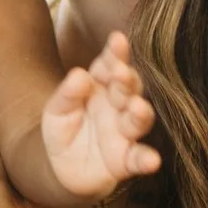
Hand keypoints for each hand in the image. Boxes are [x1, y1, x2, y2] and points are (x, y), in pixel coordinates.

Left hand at [41, 32, 160, 198]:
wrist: (59, 167)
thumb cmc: (62, 129)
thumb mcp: (56, 109)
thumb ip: (67, 93)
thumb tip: (79, 74)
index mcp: (102, 86)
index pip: (110, 65)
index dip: (116, 53)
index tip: (117, 39)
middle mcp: (118, 105)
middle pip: (129, 89)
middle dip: (127, 80)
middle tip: (120, 73)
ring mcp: (125, 132)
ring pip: (138, 120)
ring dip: (141, 113)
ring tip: (136, 107)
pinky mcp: (126, 160)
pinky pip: (139, 159)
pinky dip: (147, 159)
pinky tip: (152, 160)